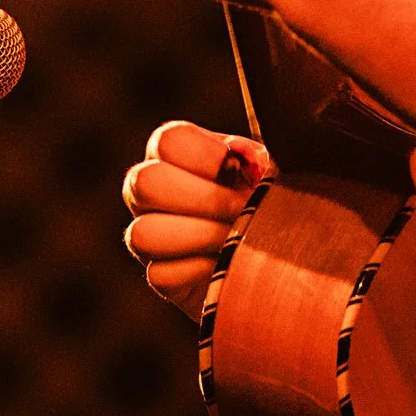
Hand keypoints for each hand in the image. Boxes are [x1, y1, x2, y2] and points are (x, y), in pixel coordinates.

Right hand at [120, 121, 271, 315]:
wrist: (272, 253)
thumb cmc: (266, 198)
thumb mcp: (266, 170)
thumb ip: (256, 160)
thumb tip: (248, 164)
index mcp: (174, 151)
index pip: (169, 141)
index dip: (205, 156)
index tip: (239, 170)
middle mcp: (148, 188)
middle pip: (144, 182)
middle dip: (204, 199)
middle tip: (241, 209)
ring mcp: (146, 231)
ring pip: (143, 233)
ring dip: (200, 236)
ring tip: (234, 238)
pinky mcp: (158, 274)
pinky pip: (160, 274)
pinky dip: (199, 271)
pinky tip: (223, 264)